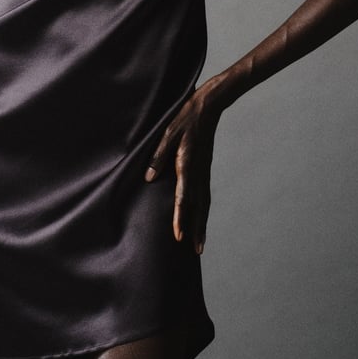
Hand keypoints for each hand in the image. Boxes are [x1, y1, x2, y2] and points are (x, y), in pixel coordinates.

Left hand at [145, 85, 221, 254]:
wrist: (207, 106)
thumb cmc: (184, 118)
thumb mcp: (167, 133)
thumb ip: (158, 155)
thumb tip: (149, 178)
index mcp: (187, 164)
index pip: (183, 197)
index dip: (180, 217)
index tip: (178, 236)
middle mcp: (198, 171)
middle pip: (199, 207)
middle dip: (197, 230)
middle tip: (196, 252)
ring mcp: (204, 171)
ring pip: (204, 203)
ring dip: (202, 224)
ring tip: (200, 245)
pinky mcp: (205, 169)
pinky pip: (205, 195)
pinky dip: (203, 211)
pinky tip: (200, 219)